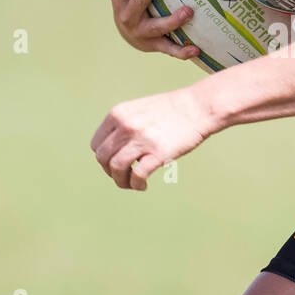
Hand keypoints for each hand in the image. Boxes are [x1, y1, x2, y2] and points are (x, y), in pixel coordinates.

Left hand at [90, 85, 214, 189]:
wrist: (197, 108)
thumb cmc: (171, 110)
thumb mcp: (138, 110)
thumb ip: (123, 126)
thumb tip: (112, 150)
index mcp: (118, 114)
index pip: (96, 145)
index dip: (104, 158)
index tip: (115, 163)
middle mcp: (126, 126)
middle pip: (103, 158)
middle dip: (110, 171)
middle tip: (123, 175)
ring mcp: (141, 140)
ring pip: (116, 168)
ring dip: (121, 181)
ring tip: (132, 184)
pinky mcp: (157, 153)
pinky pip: (137, 176)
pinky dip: (136, 185)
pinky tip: (143, 186)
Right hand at [107, 0, 199, 59]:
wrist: (127, 34)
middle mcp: (127, 14)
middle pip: (139, 0)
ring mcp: (141, 32)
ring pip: (156, 27)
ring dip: (173, 20)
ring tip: (189, 10)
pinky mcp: (153, 46)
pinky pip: (168, 49)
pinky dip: (181, 51)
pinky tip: (196, 48)